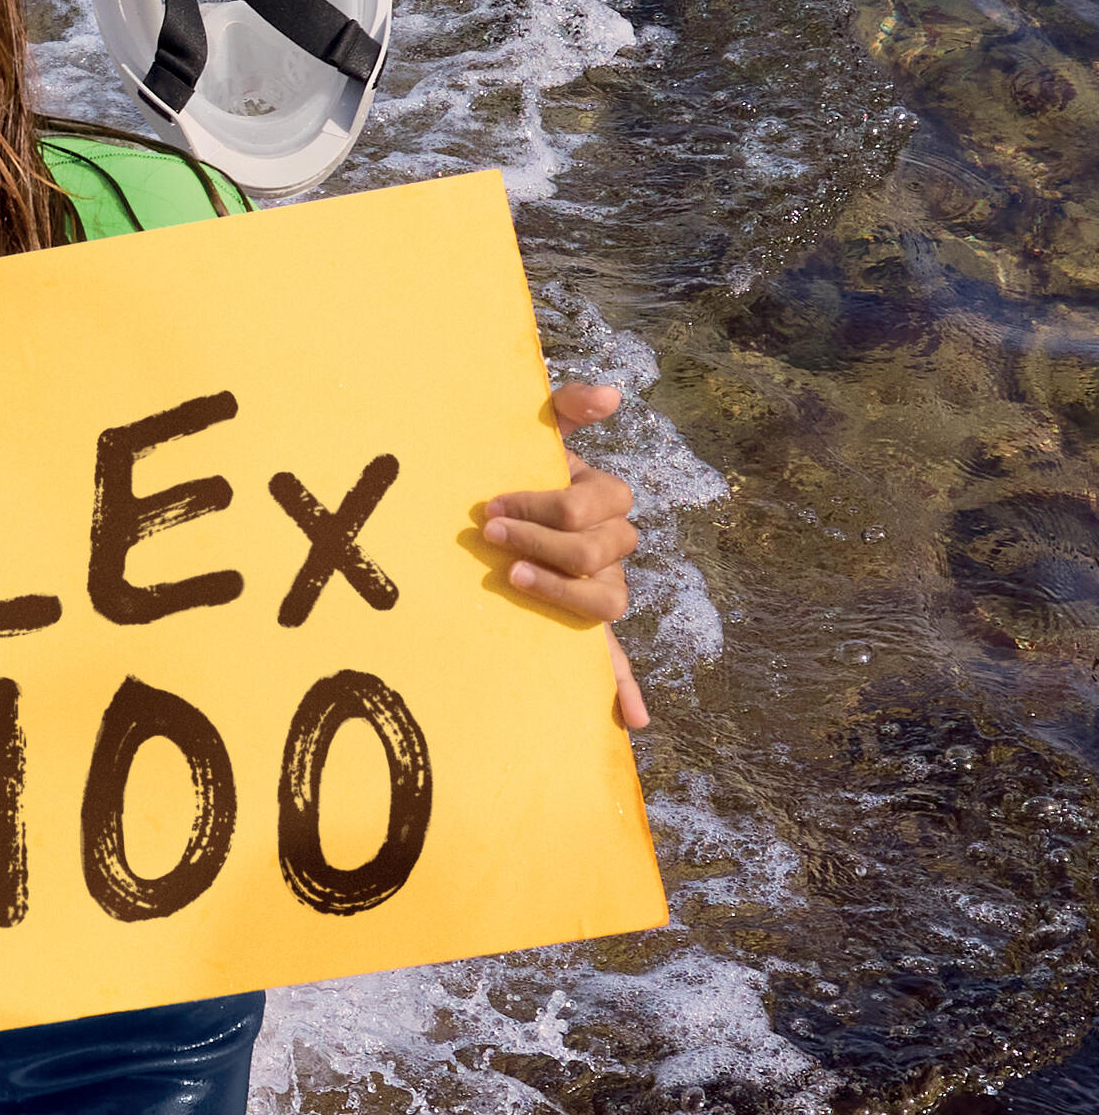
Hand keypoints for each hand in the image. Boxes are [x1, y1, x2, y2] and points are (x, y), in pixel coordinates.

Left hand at [485, 378, 648, 731]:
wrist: (482, 508)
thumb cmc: (510, 470)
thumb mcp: (533, 430)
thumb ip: (567, 404)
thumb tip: (612, 393)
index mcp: (600, 503)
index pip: (593, 506)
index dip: (545, 505)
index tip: (492, 507)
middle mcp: (608, 550)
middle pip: (596, 551)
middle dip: (540, 541)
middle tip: (488, 534)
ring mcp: (598, 590)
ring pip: (605, 600)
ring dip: (559, 592)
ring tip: (510, 580)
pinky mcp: (581, 631)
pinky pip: (615, 665)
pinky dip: (626, 692)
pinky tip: (632, 721)